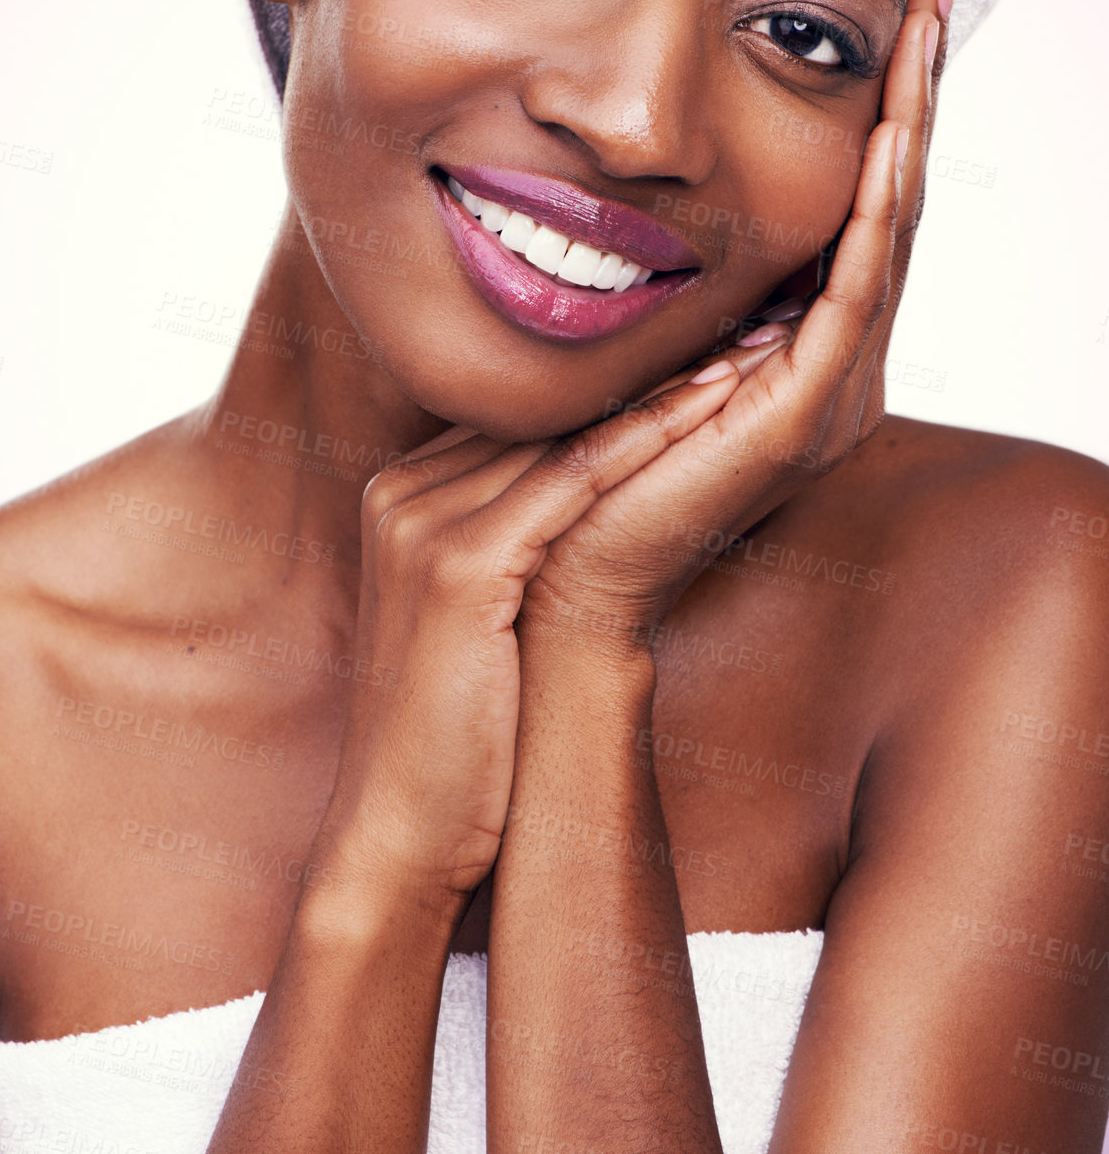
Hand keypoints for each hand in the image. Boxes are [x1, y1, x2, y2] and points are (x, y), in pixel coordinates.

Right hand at [309, 373, 750, 907]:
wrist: (400, 831)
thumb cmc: (457, 737)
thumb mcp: (478, 620)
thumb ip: (512, 545)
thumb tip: (594, 510)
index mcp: (403, 498)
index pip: (528, 419)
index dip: (621, 384)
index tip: (702, 348)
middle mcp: (403, 494)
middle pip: (550, 412)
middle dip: (652, 369)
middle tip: (746, 322)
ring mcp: (423, 523)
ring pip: (571, 433)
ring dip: (670, 387)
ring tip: (752, 346)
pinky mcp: (459, 565)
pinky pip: (574, 482)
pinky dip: (652, 438)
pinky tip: (716, 406)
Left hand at [518, 0, 955, 645]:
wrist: (563, 581)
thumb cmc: (576, 468)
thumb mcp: (631, 346)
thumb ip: (666, 284)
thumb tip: (643, 204)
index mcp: (795, 346)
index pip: (849, 204)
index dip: (872, 112)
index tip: (887, 15)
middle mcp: (831, 362)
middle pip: (886, 202)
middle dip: (911, 94)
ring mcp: (827, 389)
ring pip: (886, 229)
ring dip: (908, 126)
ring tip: (928, 29)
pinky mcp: (805, 415)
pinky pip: (855, 290)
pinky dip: (876, 209)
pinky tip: (890, 135)